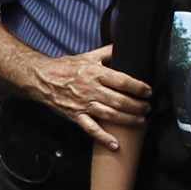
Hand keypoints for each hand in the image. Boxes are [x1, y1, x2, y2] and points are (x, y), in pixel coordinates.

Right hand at [31, 45, 150, 147]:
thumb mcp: (87, 56)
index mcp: (95, 73)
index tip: (148, 91)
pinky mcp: (76, 116)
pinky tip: (115, 145)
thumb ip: (107, 52)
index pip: (122, 81)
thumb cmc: (65, 67)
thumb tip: (124, 44)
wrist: (42, 78)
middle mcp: (91, 89)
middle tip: (148, 107)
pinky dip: (104, 138)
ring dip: (128, 119)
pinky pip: (91, 129)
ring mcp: (83, 104)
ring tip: (141, 120)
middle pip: (119, 100)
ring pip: (110, 115)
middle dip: (137, 106)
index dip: (137, 87)